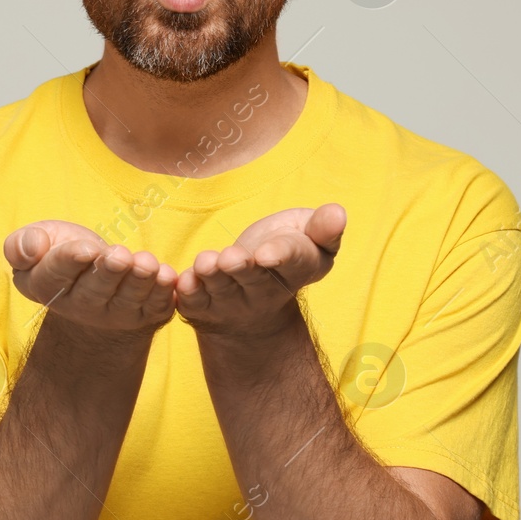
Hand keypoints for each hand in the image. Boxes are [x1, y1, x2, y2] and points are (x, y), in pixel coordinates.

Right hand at [4, 220, 178, 333]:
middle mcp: (81, 306)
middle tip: (119, 256)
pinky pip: (155, 306)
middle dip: (109, 273)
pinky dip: (163, 293)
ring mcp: (115, 313)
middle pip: (96, 290)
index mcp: (47, 285)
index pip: (57, 273)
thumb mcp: (37, 242)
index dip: (72, 260)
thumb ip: (22, 245)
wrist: (94, 282)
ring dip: (139, 281)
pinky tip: (168, 276)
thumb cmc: (63, 254)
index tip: (86, 249)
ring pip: (128, 299)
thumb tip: (30, 250)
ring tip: (146, 263)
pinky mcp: (145, 314)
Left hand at [173, 204, 345, 335]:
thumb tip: (338, 213)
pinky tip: (182, 279)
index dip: (279, 256)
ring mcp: (232, 301)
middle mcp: (263, 291)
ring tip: (207, 263)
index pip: (291, 261)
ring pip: (220, 288)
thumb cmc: (286, 252)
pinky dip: (186, 291)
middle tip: (232, 258)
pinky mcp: (202, 305)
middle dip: (241, 269)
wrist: (255, 295)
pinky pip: (192, 300)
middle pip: (252, 278)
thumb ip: (323, 228)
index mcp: (295, 269)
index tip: (267, 254)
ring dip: (212, 277)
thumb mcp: (311, 237)